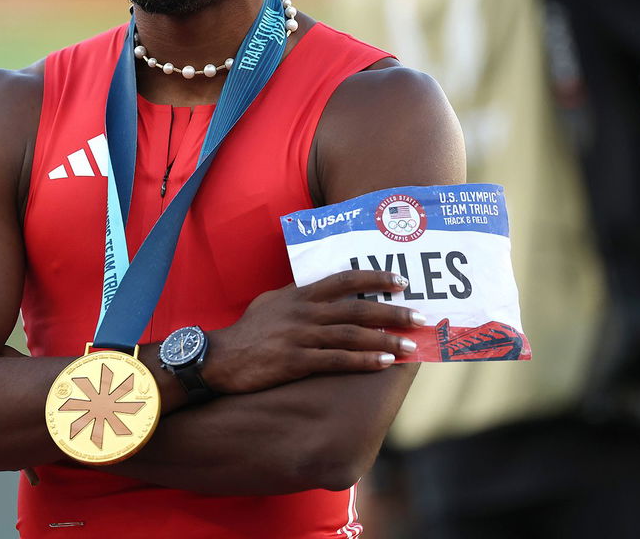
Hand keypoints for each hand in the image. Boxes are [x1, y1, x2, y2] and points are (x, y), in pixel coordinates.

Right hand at [201, 269, 425, 394]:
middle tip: (420, 316)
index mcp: (299, 294)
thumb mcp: (271, 303)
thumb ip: (297, 296)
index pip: (344, 279)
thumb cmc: (247, 331)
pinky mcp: (295, 361)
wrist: (218, 358)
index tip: (401, 280)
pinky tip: (383, 362)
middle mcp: (303, 312)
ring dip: (385, 339)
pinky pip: (336, 360)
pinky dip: (363, 360)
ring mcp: (300, 336)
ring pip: (351, 334)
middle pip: (356, 307)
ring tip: (411, 345)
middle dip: (393, 311)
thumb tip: (320, 291)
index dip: (375, 277)